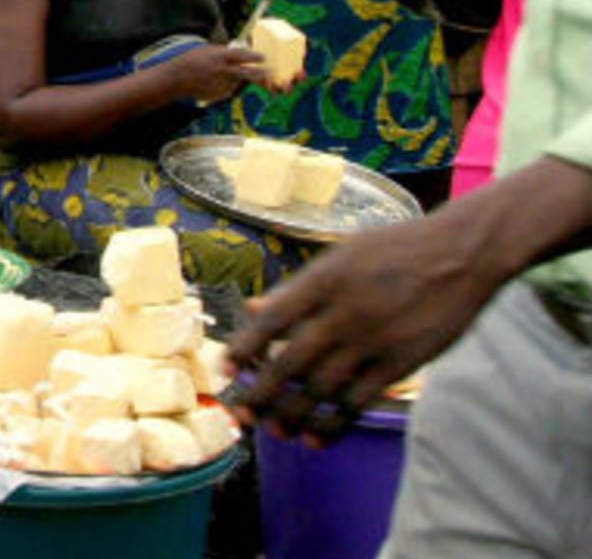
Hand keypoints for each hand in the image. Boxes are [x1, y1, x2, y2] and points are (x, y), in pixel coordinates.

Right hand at [167, 44, 261, 105]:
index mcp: (219, 56)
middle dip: (260, 74)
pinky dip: (226, 85)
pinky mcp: (218, 94)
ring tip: (217, 73)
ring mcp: (220, 84)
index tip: (263, 58)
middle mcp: (222, 70)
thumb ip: (225, 54)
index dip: (254, 57)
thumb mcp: (208, 50)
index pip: (242, 56)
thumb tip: (241, 55)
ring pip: (237, 82)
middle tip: (270, 73)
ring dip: (236, 79)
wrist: (176, 78)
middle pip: (247, 73)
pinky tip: (212, 82)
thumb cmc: (191, 60)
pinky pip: (229, 89)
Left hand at [226, 210, 500, 443]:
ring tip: (275, 429)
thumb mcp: (340, 255)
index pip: (271, 321)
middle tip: (241, 412)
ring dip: (292, 415)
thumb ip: (297, 288)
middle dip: (260, 393)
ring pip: (322, 390)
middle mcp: (344, 314)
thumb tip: (253, 308)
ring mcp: (374, 341)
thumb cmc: (395, 249)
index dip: (244, 348)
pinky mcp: (401, 364)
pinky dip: (333, 424)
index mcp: (323, 281)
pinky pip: (359, 402)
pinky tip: (316, 436)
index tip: (225, 368)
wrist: (461, 253)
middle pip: (290, 364)